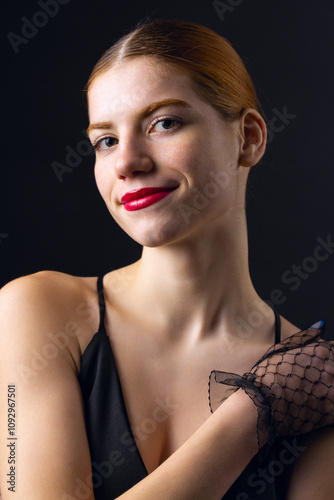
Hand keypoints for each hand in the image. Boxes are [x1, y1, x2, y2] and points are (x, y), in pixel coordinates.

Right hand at [209, 321, 333, 445]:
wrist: (262, 406)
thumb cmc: (266, 377)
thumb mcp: (280, 350)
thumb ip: (303, 338)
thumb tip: (320, 326)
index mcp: (319, 353)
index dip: (327, 357)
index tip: (317, 364)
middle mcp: (329, 371)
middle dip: (328, 373)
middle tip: (310, 380)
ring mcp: (332, 392)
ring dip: (330, 389)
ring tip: (311, 392)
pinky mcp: (331, 413)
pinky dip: (331, 407)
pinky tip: (318, 407)